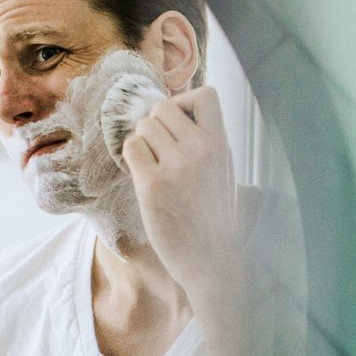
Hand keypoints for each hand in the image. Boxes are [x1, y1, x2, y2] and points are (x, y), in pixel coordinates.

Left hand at [120, 85, 242, 291]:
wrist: (211, 261)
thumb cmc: (215, 218)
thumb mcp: (224, 172)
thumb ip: (206, 142)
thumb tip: (175, 112)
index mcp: (222, 146)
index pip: (206, 94)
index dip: (186, 102)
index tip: (181, 123)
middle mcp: (201, 150)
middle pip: (164, 107)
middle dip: (156, 124)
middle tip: (160, 150)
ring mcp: (176, 167)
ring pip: (144, 126)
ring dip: (143, 142)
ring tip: (154, 166)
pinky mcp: (152, 185)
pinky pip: (131, 148)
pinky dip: (133, 158)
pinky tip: (144, 176)